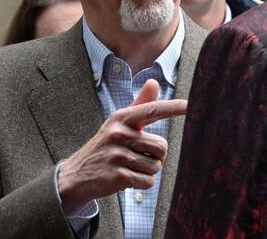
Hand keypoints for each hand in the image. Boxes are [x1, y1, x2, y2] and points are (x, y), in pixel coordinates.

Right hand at [57, 79, 186, 214]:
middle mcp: (119, 134)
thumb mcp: (118, 124)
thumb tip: (154, 82)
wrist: (76, 175)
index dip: (172, 108)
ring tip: (129, 167)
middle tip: (137, 157)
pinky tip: (126, 179)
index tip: (190, 105)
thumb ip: (139, 105)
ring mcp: (117, 155)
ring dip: (147, 171)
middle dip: (155, 156)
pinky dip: (141, 184)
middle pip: (162, 146)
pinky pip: (148, 182)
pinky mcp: (118, 176)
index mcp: (121, 118)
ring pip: (156, 166)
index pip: (152, 110)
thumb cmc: (105, 147)